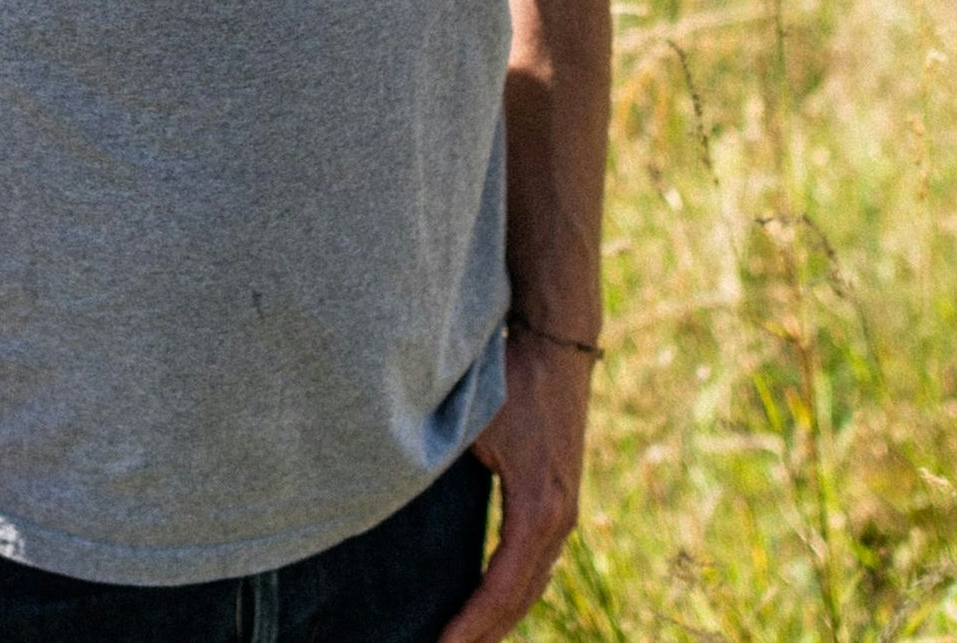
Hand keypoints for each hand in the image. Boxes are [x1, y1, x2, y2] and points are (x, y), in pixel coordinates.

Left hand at [434, 333, 595, 642]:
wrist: (559, 344)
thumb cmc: (511, 380)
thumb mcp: (474, 426)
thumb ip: (442, 468)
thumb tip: (391, 497)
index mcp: (538, 509)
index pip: (502, 589)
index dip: (471, 625)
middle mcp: (559, 519)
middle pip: (521, 598)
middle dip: (484, 634)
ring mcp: (564, 511)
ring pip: (533, 584)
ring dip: (500, 618)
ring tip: (463, 642)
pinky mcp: (559, 499)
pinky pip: (536, 562)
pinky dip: (513, 592)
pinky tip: (488, 606)